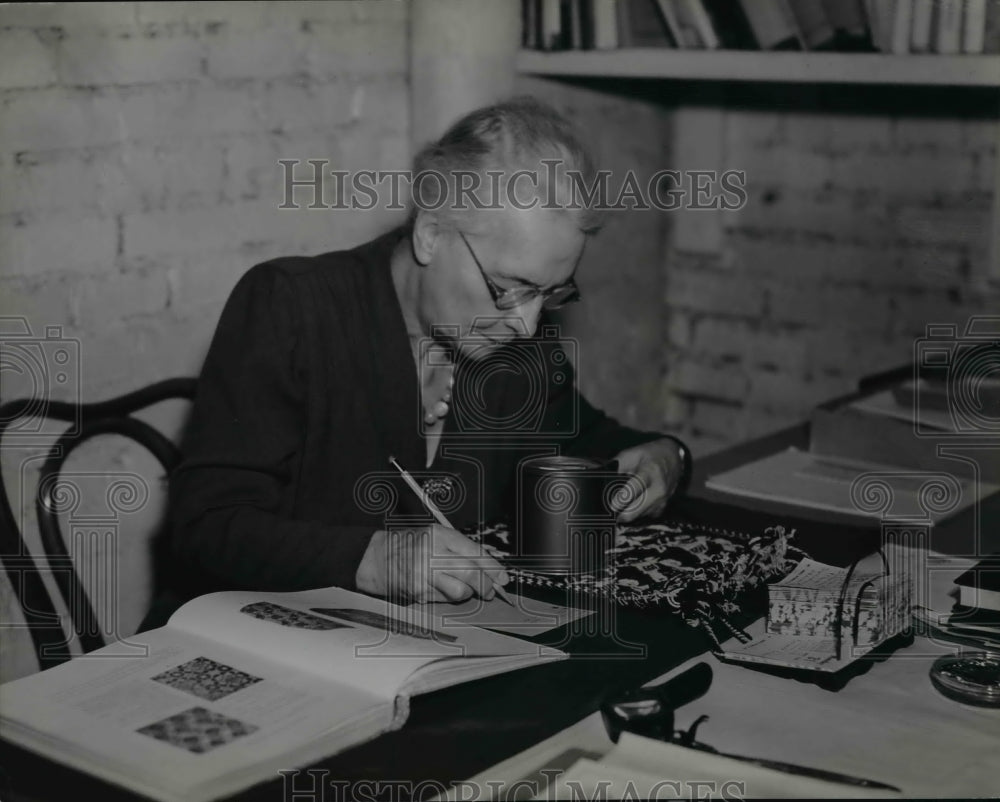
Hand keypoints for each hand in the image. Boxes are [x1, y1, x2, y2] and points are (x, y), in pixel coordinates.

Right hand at [355, 524, 509, 603]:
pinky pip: (444, 600)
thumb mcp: (437, 536)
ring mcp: (423, 573)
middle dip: (485, 585)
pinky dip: (448, 597)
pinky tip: (440, 588)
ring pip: (460, 591)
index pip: (475, 552)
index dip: (494, 568)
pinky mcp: (418, 591)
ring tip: (461, 587)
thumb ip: (463, 549)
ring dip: (467, 593)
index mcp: (440, 535)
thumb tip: (491, 569)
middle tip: (489, 590)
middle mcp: (432, 553)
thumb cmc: (412, 545)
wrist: (379, 557)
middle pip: (471, 573)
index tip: (503, 578)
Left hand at [608, 437, 687, 522]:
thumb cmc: (651, 455)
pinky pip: (644, 516)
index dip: (622, 499)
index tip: (612, 506)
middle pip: (636, 510)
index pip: (635, 488)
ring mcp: (662, 500)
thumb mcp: (632, 453)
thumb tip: (604, 478)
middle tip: (610, 510)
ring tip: (622, 502)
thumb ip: (618, 465)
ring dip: (627, 512)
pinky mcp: (662, 508)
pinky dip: (636, 512)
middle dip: (620, 512)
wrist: (673, 458)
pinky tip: (634, 502)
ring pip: (638, 516)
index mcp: (649, 472)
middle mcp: (658, 489)